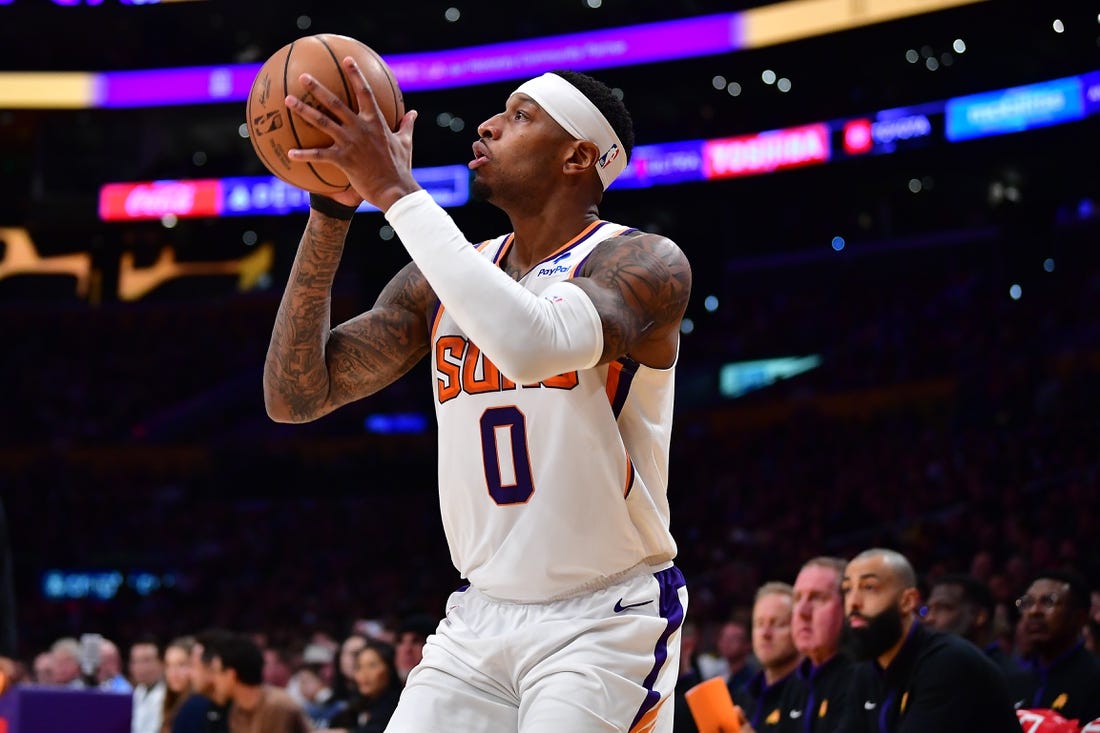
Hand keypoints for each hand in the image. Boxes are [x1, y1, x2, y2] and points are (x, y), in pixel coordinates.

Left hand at [285, 57, 420, 211]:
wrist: (395, 190)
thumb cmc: (401, 167)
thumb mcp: (406, 143)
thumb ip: (407, 125)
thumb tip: (413, 113)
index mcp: (376, 122)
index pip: (365, 93)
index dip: (356, 75)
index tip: (347, 60)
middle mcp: (361, 128)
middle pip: (335, 103)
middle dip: (318, 88)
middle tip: (302, 76)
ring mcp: (351, 143)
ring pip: (323, 122)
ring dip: (304, 110)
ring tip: (288, 100)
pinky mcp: (343, 160)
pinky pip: (319, 155)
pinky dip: (304, 155)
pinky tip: (289, 153)